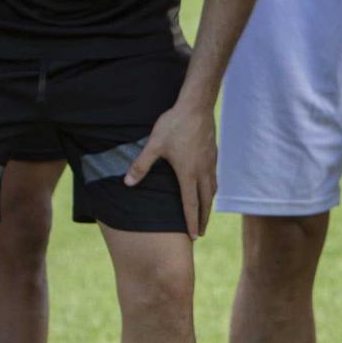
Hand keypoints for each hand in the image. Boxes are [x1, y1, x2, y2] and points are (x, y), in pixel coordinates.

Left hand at [124, 96, 217, 238]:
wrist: (197, 106)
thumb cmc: (174, 125)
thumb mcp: (154, 145)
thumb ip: (141, 165)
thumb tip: (127, 183)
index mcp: (188, 173)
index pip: (190, 204)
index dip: (191, 222)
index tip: (193, 236)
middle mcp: (202, 171)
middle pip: (205, 202)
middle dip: (203, 219)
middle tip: (200, 233)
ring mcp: (210, 162)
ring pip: (212, 189)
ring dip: (209, 205)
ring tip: (206, 214)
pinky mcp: (213, 153)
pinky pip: (214, 177)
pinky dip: (212, 188)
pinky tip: (209, 187)